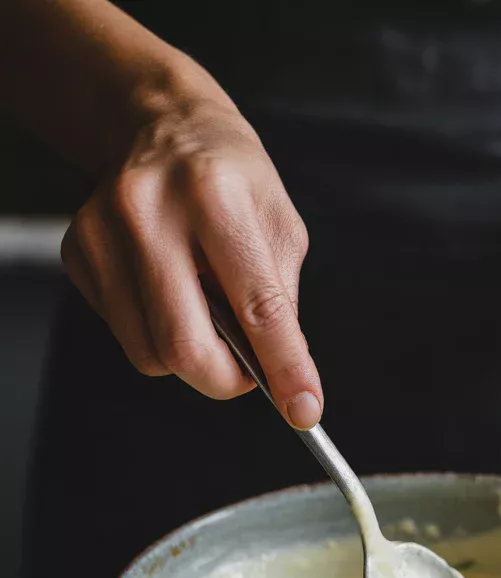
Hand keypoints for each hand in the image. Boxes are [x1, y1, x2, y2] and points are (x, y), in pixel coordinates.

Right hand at [61, 92, 321, 427]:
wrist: (162, 126)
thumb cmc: (232, 181)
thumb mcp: (280, 227)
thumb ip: (281, 303)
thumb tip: (283, 376)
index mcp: (216, 196)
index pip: (257, 306)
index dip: (284, 367)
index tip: (304, 410)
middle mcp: (149, 210)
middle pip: (184, 346)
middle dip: (225, 379)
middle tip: (247, 371)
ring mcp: (103, 231)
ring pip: (151, 353)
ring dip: (191, 358)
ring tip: (208, 314)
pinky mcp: (79, 251)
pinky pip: (126, 334)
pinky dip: (157, 334)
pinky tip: (171, 292)